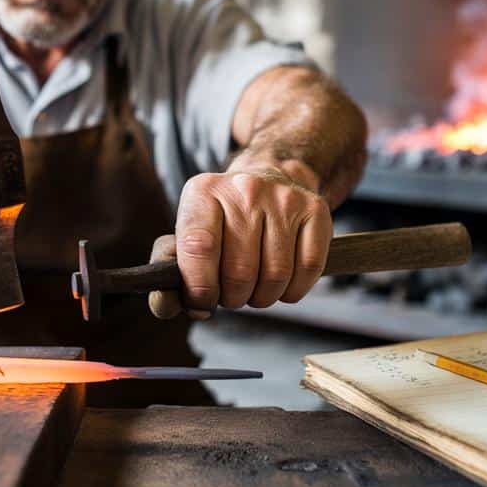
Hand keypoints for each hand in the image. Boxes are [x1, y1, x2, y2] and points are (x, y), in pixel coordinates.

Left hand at [149, 166, 331, 319]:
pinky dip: (293, 290)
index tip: (202, 302)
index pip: (199, 247)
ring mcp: (283, 198)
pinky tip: (281, 283)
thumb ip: (171, 270)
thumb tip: (171, 306)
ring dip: (263, 297)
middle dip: (233, 297)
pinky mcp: (315, 210)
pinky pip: (308, 269)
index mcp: (203, 192)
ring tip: (254, 288)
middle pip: (240, 271)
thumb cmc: (222, 219)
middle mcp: (245, 189)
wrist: (268, 179)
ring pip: (276, 275)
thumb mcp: (188, 231)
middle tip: (231, 294)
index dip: (200, 287)